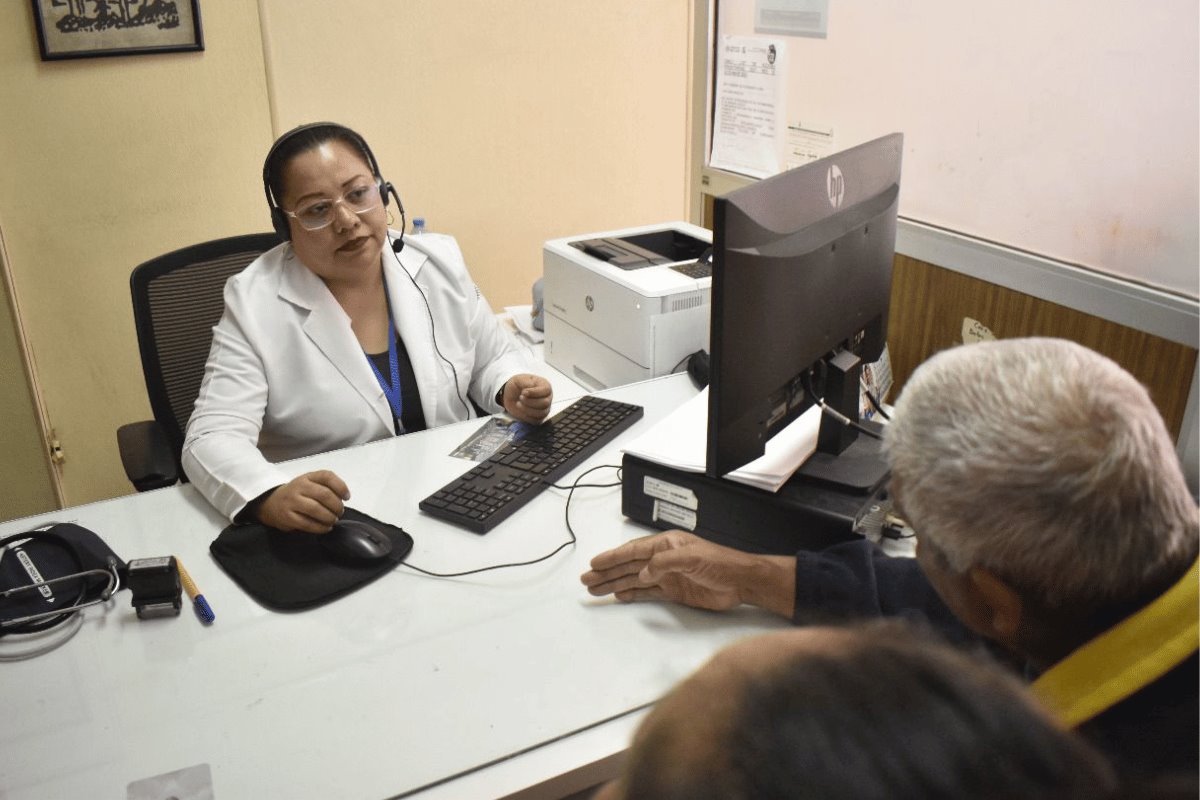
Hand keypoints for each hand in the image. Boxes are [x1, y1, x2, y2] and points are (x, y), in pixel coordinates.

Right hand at [255, 470, 350, 532]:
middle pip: (324, 494)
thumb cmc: (297, 493)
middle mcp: (299, 487)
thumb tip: (344, 498)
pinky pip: (308, 524)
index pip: (327, 476)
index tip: (347, 497)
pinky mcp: (288, 517)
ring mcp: (292, 502)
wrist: (271, 502)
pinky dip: (320, 527)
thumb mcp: (309, 483)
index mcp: (307, 477)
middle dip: (337, 506)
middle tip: (340, 512)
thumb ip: (326, 486)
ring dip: (329, 517)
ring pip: (316, 509)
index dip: (341, 486)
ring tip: (333, 520)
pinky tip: (326, 528)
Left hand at [501, 373, 552, 423]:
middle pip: (545, 403)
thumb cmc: (518, 385)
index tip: (523, 392)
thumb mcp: (519, 379)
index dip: (534, 392)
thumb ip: (526, 382)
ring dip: (527, 409)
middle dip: (530, 401)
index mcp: (545, 386)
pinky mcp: (538, 417)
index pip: (546, 390)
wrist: (511, 395)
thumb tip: (531, 387)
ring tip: (518, 403)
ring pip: (541, 413)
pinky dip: (526, 416)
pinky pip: (536, 421)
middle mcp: (547, 398)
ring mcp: (544, 408)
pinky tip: (520, 410)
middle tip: (520, 397)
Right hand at [580, 530, 796, 616]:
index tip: (595, 563)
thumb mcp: (692, 558)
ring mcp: (667, 576)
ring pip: (634, 579)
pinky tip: (618, 595)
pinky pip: (646, 592)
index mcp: (666, 545)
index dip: (613, 557)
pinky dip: (631, 594)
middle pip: (629, 566)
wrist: (741, 582)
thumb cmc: (721, 563)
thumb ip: (665, 564)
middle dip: (607, 572)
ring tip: (595, 589)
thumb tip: (644, 573)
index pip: (633, 551)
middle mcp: (663, 559)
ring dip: (614, 583)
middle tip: (586, 579)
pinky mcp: (673, 591)